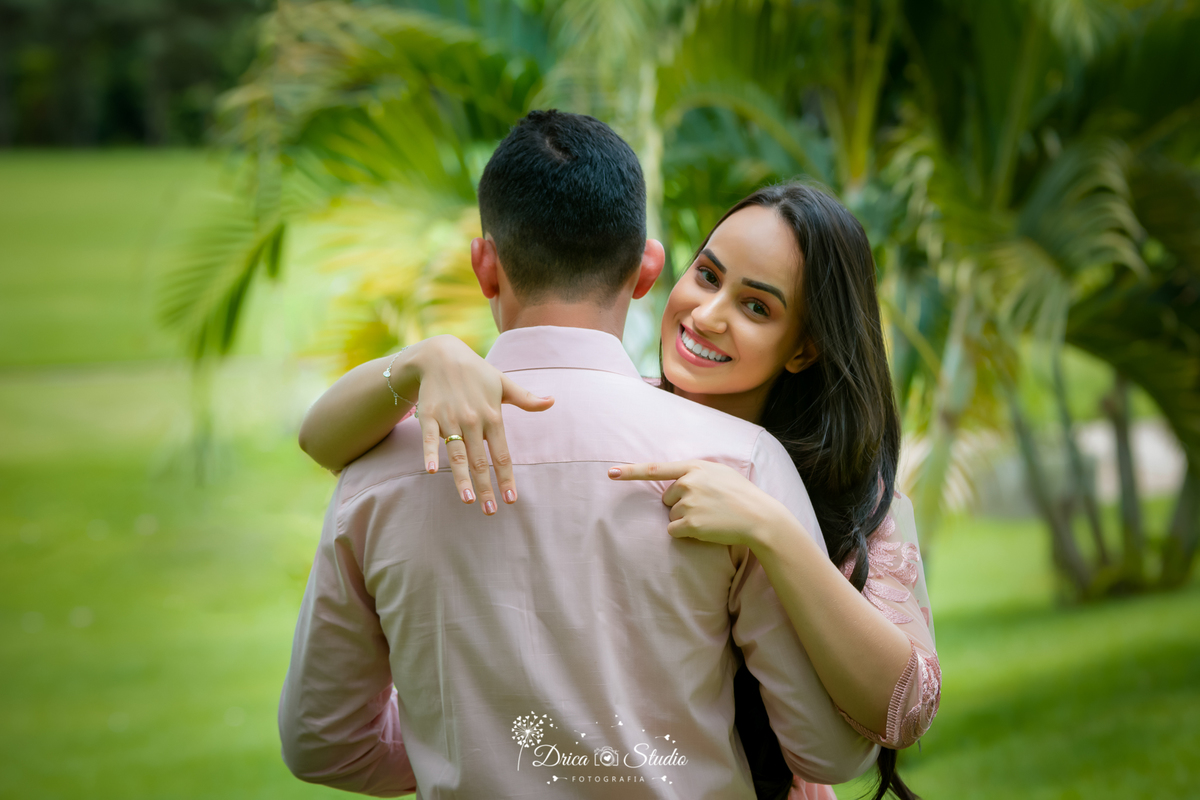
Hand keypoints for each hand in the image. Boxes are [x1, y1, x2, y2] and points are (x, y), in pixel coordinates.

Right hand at [412, 336, 553, 514]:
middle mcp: (473, 420)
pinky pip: (428, 438)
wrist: (440, 355)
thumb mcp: (504, 383)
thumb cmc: (476, 372)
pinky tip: (432, 471)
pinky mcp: (429, 416)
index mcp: (493, 416)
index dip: (507, 478)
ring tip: (467, 500)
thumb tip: (552, 402)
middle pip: (481, 461)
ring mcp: (450, 419)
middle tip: (491, 511)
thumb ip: (526, 398)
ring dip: (462, 479)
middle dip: (487, 488)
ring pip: (457, 454)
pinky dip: (429, 453)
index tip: (512, 499)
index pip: (502, 454)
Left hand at [608, 460, 786, 547]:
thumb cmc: (741, 495)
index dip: (631, 471)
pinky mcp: (690, 523)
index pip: (656, 468)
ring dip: (686, 519)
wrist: (758, 517)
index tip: (611, 473)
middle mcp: (688, 483)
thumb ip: (696, 473)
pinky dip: (686, 533)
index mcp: (694, 467)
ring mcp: (688, 503)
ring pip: (671, 516)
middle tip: (707, 506)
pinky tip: (706, 529)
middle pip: (666, 498)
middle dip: (680, 504)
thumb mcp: (720, 473)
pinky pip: (674, 531)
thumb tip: (676, 481)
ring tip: (711, 516)